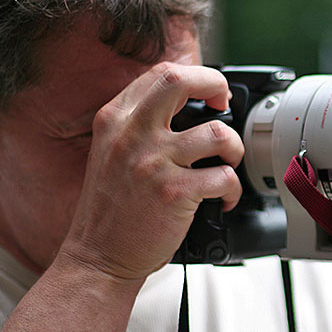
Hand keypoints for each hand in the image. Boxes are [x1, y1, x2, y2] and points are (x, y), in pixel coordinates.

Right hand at [59, 62, 243, 281]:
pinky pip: (224, 177)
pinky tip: (224, 199)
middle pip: (180, 80)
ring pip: (217, 133)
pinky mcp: (173, 192)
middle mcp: (131, 135)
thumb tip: (188, 105)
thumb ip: (139, 126)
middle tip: (224, 105)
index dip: (196, 77)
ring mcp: (152, 162)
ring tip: (227, 163)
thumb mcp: (110, 153)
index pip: (161, 74)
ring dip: (234, 149)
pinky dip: (233, 189)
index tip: (211, 95)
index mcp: (114, 120)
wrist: (97, 258)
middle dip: (215, 84)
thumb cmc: (110, 210)